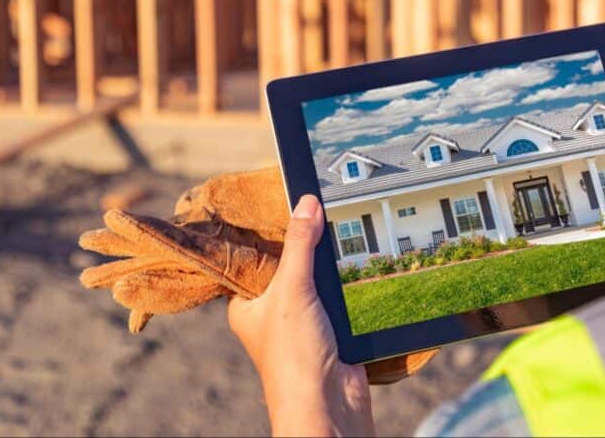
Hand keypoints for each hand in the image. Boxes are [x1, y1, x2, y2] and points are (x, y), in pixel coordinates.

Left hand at [227, 195, 373, 436]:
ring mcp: (303, 321)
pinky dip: (347, 281)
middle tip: (318, 206)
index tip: (285, 200)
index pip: (254, 258)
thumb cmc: (292, 356)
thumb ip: (299, 244)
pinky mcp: (331, 330)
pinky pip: (338, 295)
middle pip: (290, 264)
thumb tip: (306, 203)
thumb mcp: (291, 289)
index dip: (268, 231)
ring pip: (317, 279)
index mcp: (247, 304)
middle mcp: (272, 312)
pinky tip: (357, 260)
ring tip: (341, 226)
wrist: (328, 403)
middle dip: (305, 243)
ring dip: (329, 263)